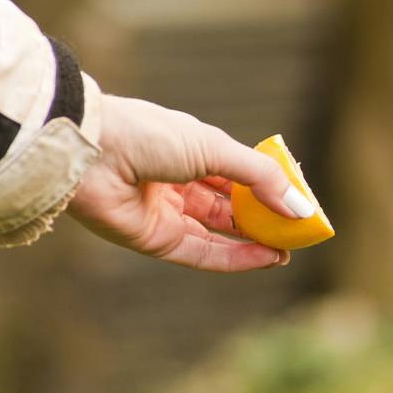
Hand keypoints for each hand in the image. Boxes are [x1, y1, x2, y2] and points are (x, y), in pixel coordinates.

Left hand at [68, 95, 315, 271]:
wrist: (91, 150)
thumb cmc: (149, 134)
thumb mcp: (215, 148)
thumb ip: (260, 177)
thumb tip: (300, 206)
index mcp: (193, 154)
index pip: (240, 179)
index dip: (270, 192)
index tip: (299, 204)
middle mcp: (181, 186)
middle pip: (233, 211)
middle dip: (267, 222)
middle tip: (299, 233)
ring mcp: (168, 215)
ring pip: (222, 236)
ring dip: (256, 244)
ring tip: (288, 249)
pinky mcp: (157, 241)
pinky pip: (203, 254)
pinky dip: (236, 258)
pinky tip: (266, 257)